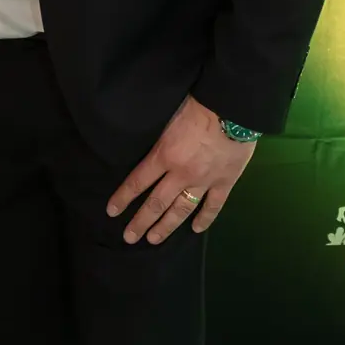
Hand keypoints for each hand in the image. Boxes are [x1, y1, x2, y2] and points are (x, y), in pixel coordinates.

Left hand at [107, 95, 255, 244]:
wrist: (233, 108)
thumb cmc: (197, 105)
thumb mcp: (167, 119)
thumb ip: (158, 139)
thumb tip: (147, 150)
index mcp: (164, 156)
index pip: (137, 182)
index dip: (123, 198)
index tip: (112, 212)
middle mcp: (181, 174)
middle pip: (156, 203)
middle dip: (141, 222)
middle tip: (130, 238)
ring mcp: (204, 181)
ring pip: (181, 209)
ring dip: (166, 226)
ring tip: (154, 239)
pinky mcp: (225, 182)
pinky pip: (214, 206)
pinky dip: (205, 219)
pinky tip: (195, 230)